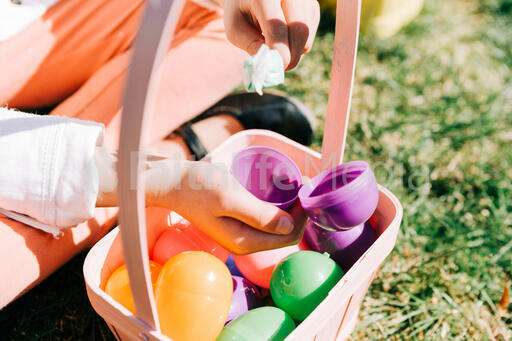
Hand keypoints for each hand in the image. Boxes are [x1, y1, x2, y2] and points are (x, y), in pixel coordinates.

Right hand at [96, 150, 307, 254]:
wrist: (170, 183)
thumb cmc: (197, 187)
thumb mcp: (229, 198)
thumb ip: (259, 215)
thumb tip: (291, 226)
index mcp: (245, 242)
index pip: (289, 237)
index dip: (304, 215)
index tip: (308, 187)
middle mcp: (245, 243)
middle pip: (285, 233)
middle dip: (300, 210)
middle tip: (305, 182)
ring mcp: (241, 233)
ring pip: (277, 226)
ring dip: (290, 207)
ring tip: (296, 182)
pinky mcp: (237, 222)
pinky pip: (265, 218)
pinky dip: (277, 206)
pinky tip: (280, 188)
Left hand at [223, 0, 319, 69]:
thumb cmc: (240, 13)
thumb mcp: (235, 29)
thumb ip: (252, 46)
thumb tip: (273, 66)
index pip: (276, 27)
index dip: (277, 52)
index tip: (274, 69)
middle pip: (299, 31)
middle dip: (290, 57)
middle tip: (279, 68)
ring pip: (307, 36)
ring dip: (293, 52)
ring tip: (274, 48)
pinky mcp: (312, 7)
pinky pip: (309, 36)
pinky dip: (298, 45)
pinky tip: (284, 38)